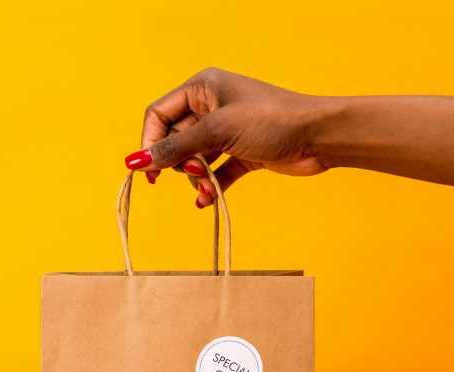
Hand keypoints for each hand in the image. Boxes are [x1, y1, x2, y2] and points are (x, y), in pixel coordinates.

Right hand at [124, 68, 333, 206]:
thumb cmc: (271, 121)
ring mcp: (227, 132)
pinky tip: (208, 201)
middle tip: (193, 172)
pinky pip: (215, 172)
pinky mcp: (242, 154)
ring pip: (194, 159)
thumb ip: (174, 148)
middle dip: (179, 163)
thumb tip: (135, 161)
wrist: (318, 137)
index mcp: (202, 87)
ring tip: (206, 188)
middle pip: (175, 140)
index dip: (149, 142)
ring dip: (196, 178)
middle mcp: (211, 106)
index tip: (146, 170)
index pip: (159, 115)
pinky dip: (210, 186)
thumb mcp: (217, 132)